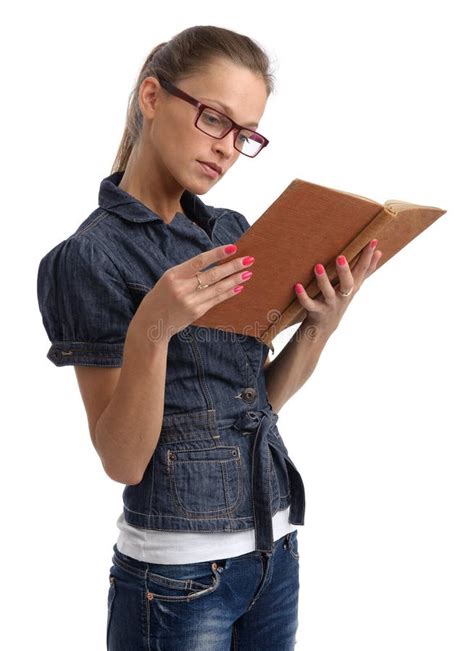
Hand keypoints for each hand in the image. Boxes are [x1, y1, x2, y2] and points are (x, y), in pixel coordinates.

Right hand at [131, 243, 254, 342]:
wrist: (151, 323)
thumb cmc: (160, 297)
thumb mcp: (168, 279)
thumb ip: (187, 272)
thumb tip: (213, 263)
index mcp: (174, 275)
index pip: (200, 260)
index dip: (218, 254)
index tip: (233, 248)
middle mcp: (182, 288)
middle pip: (213, 274)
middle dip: (233, 266)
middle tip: (248, 260)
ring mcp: (190, 301)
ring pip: (218, 288)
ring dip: (235, 279)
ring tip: (247, 272)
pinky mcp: (196, 312)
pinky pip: (216, 300)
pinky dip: (228, 293)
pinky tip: (238, 287)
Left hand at [294, 239, 382, 334]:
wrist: (326, 326)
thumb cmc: (340, 299)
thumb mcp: (354, 286)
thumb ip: (366, 270)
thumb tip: (380, 252)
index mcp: (352, 287)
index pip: (362, 270)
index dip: (368, 257)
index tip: (373, 241)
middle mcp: (343, 296)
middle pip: (347, 284)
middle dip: (345, 271)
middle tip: (341, 257)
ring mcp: (330, 304)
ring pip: (327, 293)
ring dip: (322, 280)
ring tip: (317, 266)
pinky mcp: (316, 311)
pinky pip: (309, 304)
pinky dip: (303, 296)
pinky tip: (297, 285)